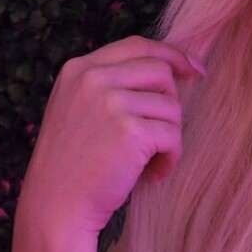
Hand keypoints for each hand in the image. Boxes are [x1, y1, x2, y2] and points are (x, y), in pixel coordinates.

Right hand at [20, 35, 206, 235]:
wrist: (56, 206)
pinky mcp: (131, 131)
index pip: (137, 46)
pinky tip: (153, 175)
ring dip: (169, 137)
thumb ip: (107, 87)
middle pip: (160, 71)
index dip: (171, 55)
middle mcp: (93, 79)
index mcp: (79, 69)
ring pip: (171, 106)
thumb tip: (165, 72)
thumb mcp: (76, 110)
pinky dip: (171, 159)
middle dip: (171, 103)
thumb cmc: (71, 167)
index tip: (195, 70)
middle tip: (161, 135)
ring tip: (151, 162)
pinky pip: (173, 136)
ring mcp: (112, 103)